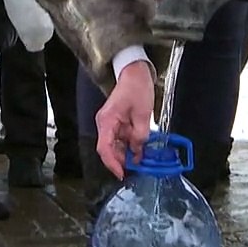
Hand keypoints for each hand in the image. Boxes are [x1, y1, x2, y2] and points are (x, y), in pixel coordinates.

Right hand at [95, 61, 154, 178]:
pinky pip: (119, 139)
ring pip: (114, 146)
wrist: (134, 73)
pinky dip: (128, 146)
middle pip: (108, 149)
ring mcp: (109, 124)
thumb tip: (138, 151)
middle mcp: (104, 123)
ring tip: (140, 159)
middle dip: (121, 161)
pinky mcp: (115, 123)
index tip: (122, 174)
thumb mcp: (143, 114)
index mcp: (107, 120)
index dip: (112, 163)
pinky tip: (138, 149)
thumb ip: (140, 135)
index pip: (104, 148)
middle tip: (136, 168)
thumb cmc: (136, 88)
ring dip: (125, 154)